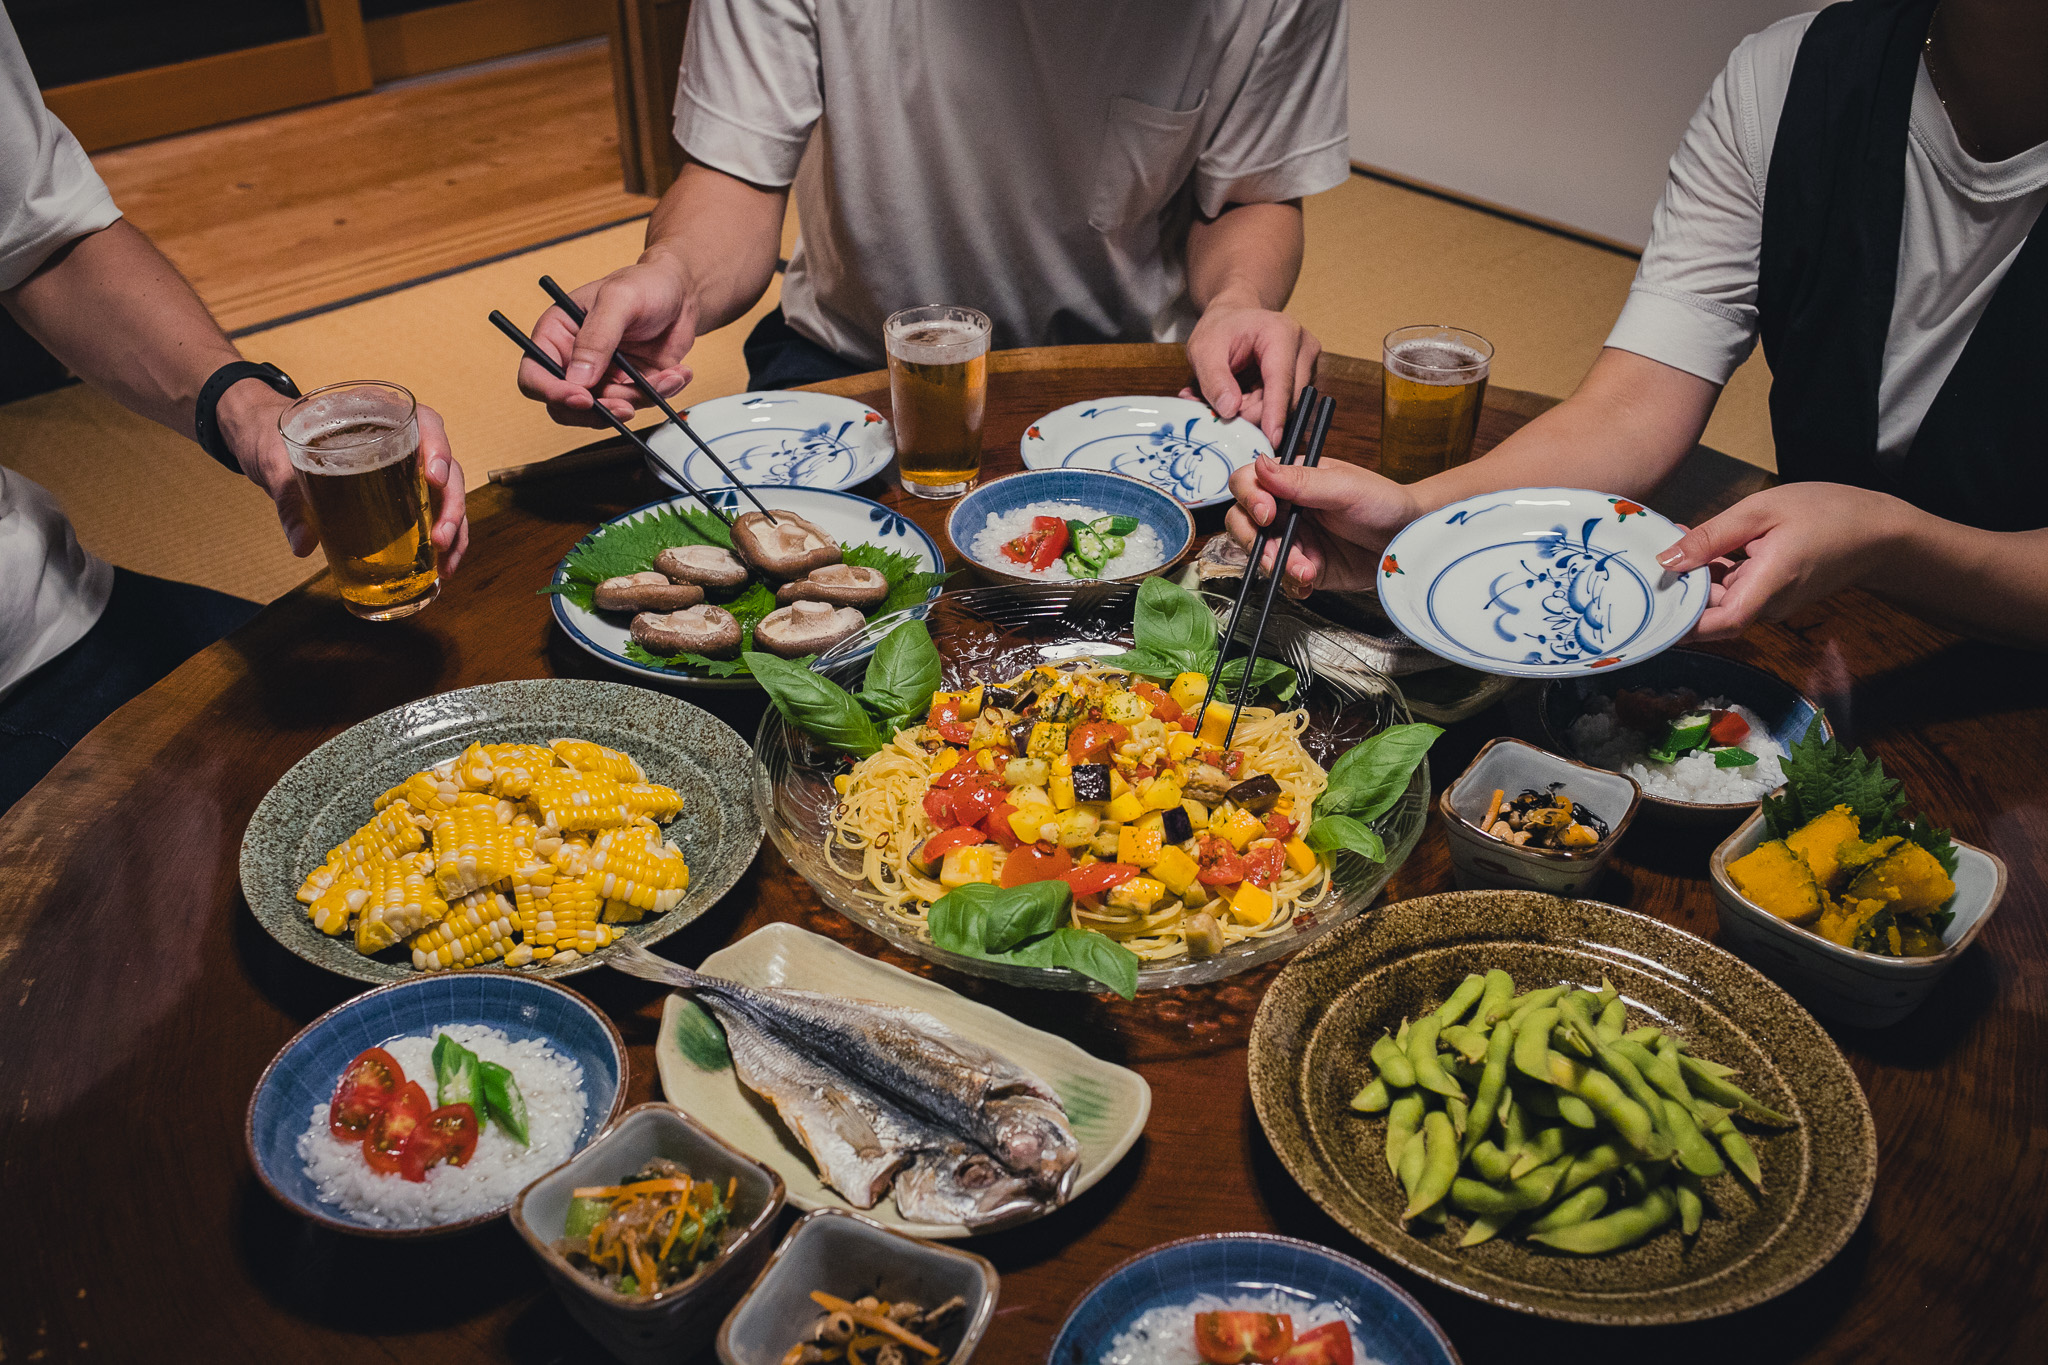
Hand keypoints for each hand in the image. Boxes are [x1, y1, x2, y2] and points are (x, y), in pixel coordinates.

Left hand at [220, 381, 469, 573]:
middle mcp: (402, 441)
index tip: (434, 477)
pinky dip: (441, 542)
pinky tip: (441, 568)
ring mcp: (405, 471)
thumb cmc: (276, 440)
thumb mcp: (278, 464)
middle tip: (439, 538)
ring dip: (454, 531)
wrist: (265, 444)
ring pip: (446, 496)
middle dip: (451, 506)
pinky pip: (432, 516)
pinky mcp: (401, 497)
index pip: (425, 422)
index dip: (439, 447)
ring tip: (446, 565)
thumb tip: (303, 543)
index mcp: (379, 416)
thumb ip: (289, 501)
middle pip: (446, 468)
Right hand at [515, 255, 696, 427]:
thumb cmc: (645, 284)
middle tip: (625, 407)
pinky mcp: (630, 386)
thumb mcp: (619, 299)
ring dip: (639, 400)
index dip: (552, 392)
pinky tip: (676, 374)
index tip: (581, 398)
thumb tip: (578, 378)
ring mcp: (603, 377)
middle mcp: (574, 361)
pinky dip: (660, 394)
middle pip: (566, 406)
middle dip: (598, 412)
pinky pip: (638, 405)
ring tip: (667, 375)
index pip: (535, 375)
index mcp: (557, 335)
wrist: (681, 293)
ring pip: (607, 412)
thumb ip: (597, 337)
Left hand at [1181, 293, 1319, 446]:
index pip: (1281, 381)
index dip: (1275, 413)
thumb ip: (1213, 380)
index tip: (1272, 440)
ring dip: (1258, 412)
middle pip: (1288, 399)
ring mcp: (1309, 363)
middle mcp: (1304, 347)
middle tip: (1225, 412)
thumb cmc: (1220, 329)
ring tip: (1232, 397)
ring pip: (1288, 406)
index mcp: (1281, 333)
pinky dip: (1262, 409)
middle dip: (1257, 414)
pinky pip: (1285, 405)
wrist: (1235, 316)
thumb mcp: (1203, 350)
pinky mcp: (1305, 377)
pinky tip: (1245, 396)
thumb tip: (1230, 410)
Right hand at [1223, 455, 1420, 595]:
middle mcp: (1286, 509)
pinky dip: (1290, 584)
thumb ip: (1301, 480)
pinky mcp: (1304, 567)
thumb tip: (1262, 464)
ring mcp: (1293, 540)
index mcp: (1291, 480)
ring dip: (1278, 566)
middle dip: (1255, 541)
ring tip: (1307, 571)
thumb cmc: (1385, 503)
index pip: (1248, 483)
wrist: (1410, 541)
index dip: (1249, 499)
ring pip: (1259, 554)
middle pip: (1242, 522)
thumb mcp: (1344, 487)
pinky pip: (1282, 579)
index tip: (1267, 514)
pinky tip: (1309, 582)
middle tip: (1276, 553)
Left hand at [1657, 483, 1909, 639]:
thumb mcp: (1762, 511)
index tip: (1649, 613)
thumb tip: (1668, 560)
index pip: (1719, 624)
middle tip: (1648, 560)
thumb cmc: (1828, 513)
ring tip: (1670, 543)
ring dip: (1694, 577)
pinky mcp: (1772, 594)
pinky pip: (1734, 589)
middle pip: (1710, 612)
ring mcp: (1771, 602)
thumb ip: (1712, 536)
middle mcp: (1768, 604)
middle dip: (1678, 590)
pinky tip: (1699, 545)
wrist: (1880, 532)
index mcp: (1768, 586)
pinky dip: (1713, 571)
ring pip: (1719, 599)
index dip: (1682, 625)